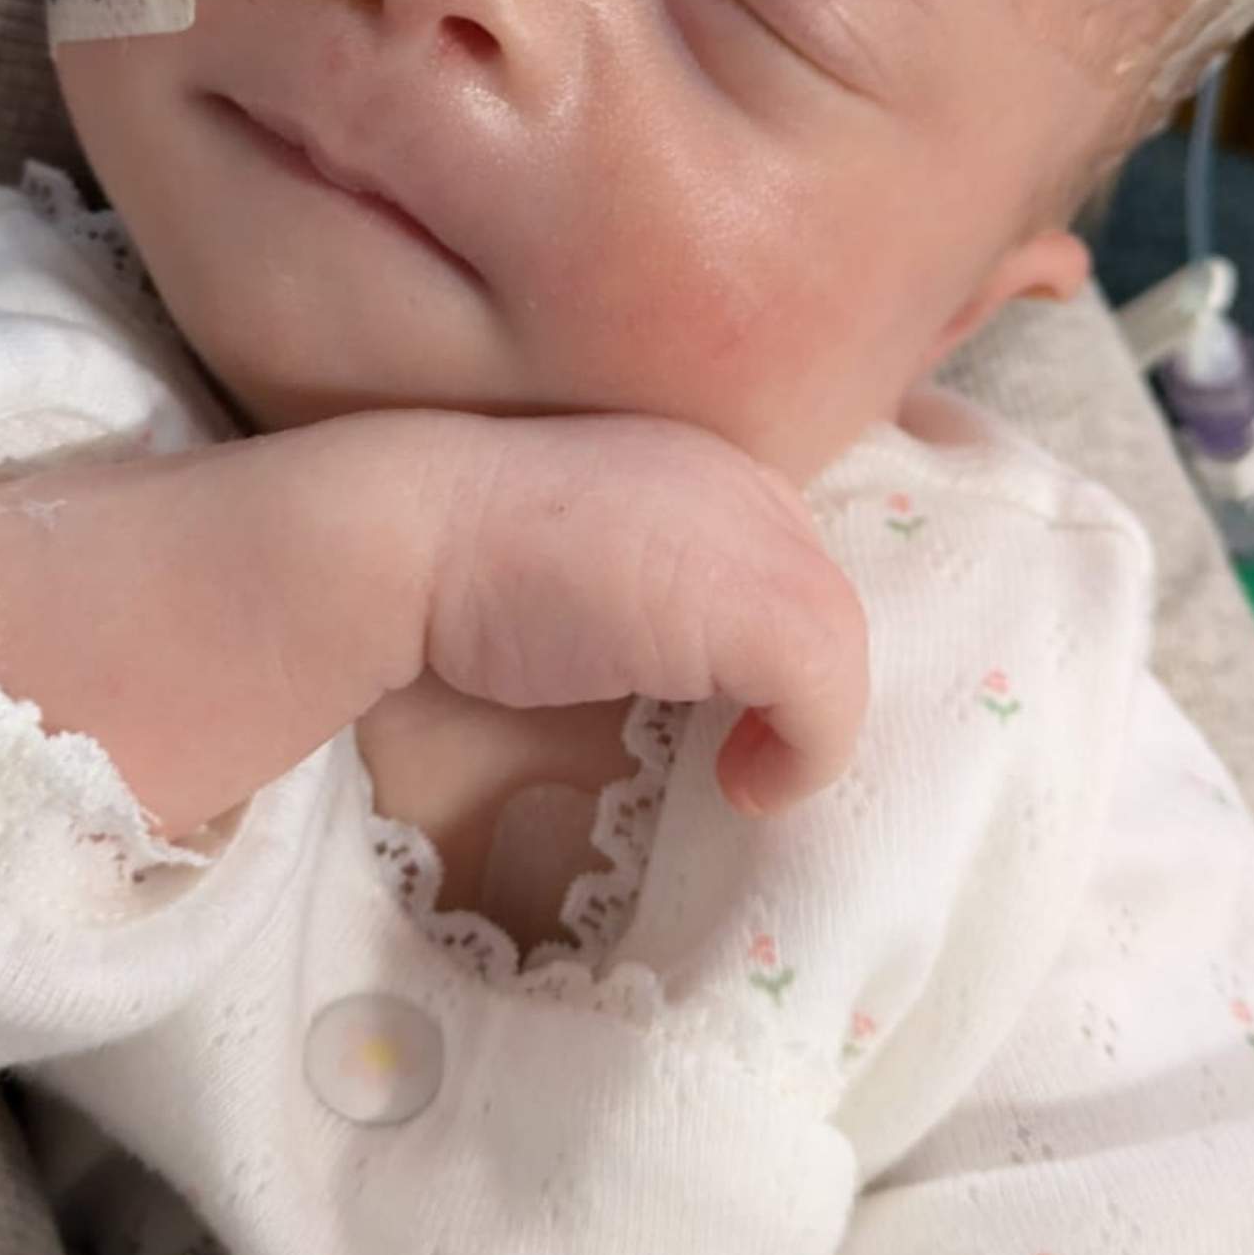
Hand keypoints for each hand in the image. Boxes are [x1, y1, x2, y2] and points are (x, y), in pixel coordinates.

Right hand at [423, 414, 869, 815]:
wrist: (415, 532)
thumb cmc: (469, 568)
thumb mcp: (592, 571)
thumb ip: (658, 602)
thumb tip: (712, 702)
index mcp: (703, 469)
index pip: (785, 563)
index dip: (767, 653)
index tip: (734, 714)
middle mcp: (743, 484)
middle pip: (823, 604)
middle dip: (797, 689)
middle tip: (743, 751)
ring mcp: (757, 537)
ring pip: (838, 651)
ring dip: (804, 731)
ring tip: (743, 774)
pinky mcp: (758, 605)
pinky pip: (828, 695)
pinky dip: (806, 758)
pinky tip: (743, 785)